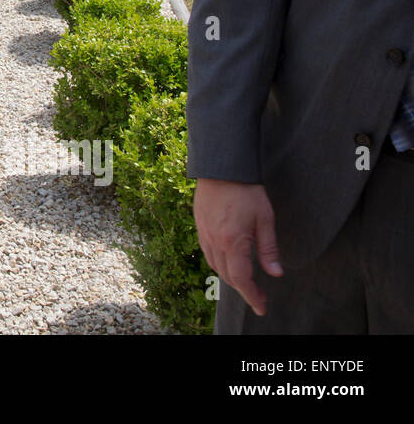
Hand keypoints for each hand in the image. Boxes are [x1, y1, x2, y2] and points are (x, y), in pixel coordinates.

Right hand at [193, 178, 282, 316]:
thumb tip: (276, 273)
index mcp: (232, 242)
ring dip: (231, 278)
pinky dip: (219, 265)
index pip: (241, 279)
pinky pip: (208, 254)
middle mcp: (215, 242)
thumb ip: (269, 248)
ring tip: (246, 282)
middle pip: (227, 276)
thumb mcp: (265, 219)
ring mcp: (205, 235)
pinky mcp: (200, 227)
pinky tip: (229, 262)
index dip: (252, 296)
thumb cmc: (246, 191)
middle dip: (244, 290)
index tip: (261, 307)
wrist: (221, 169)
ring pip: (215, 266)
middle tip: (260, 297)